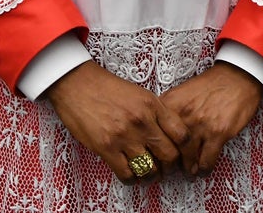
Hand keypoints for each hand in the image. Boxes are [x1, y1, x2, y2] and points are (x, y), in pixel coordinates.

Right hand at [44, 61, 188, 182]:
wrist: (76, 83)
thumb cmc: (106, 88)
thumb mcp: (139, 94)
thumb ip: (155, 113)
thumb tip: (168, 136)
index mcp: (152, 105)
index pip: (182, 135)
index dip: (185, 149)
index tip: (180, 154)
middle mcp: (142, 121)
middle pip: (170, 156)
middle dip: (170, 166)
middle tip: (164, 167)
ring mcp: (124, 135)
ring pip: (150, 169)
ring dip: (151, 175)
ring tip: (148, 173)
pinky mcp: (106, 147)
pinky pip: (127, 174)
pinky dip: (132, 179)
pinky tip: (130, 174)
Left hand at [160, 63, 262, 175]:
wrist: (236, 77)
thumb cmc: (210, 85)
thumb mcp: (181, 91)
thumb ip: (168, 108)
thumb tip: (156, 127)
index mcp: (170, 102)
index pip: (154, 131)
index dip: (155, 146)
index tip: (156, 154)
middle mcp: (183, 114)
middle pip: (169, 147)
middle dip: (169, 162)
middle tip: (171, 167)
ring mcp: (200, 124)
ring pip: (187, 157)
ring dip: (187, 168)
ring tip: (188, 171)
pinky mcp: (218, 133)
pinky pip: (206, 161)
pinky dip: (203, 169)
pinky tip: (202, 170)